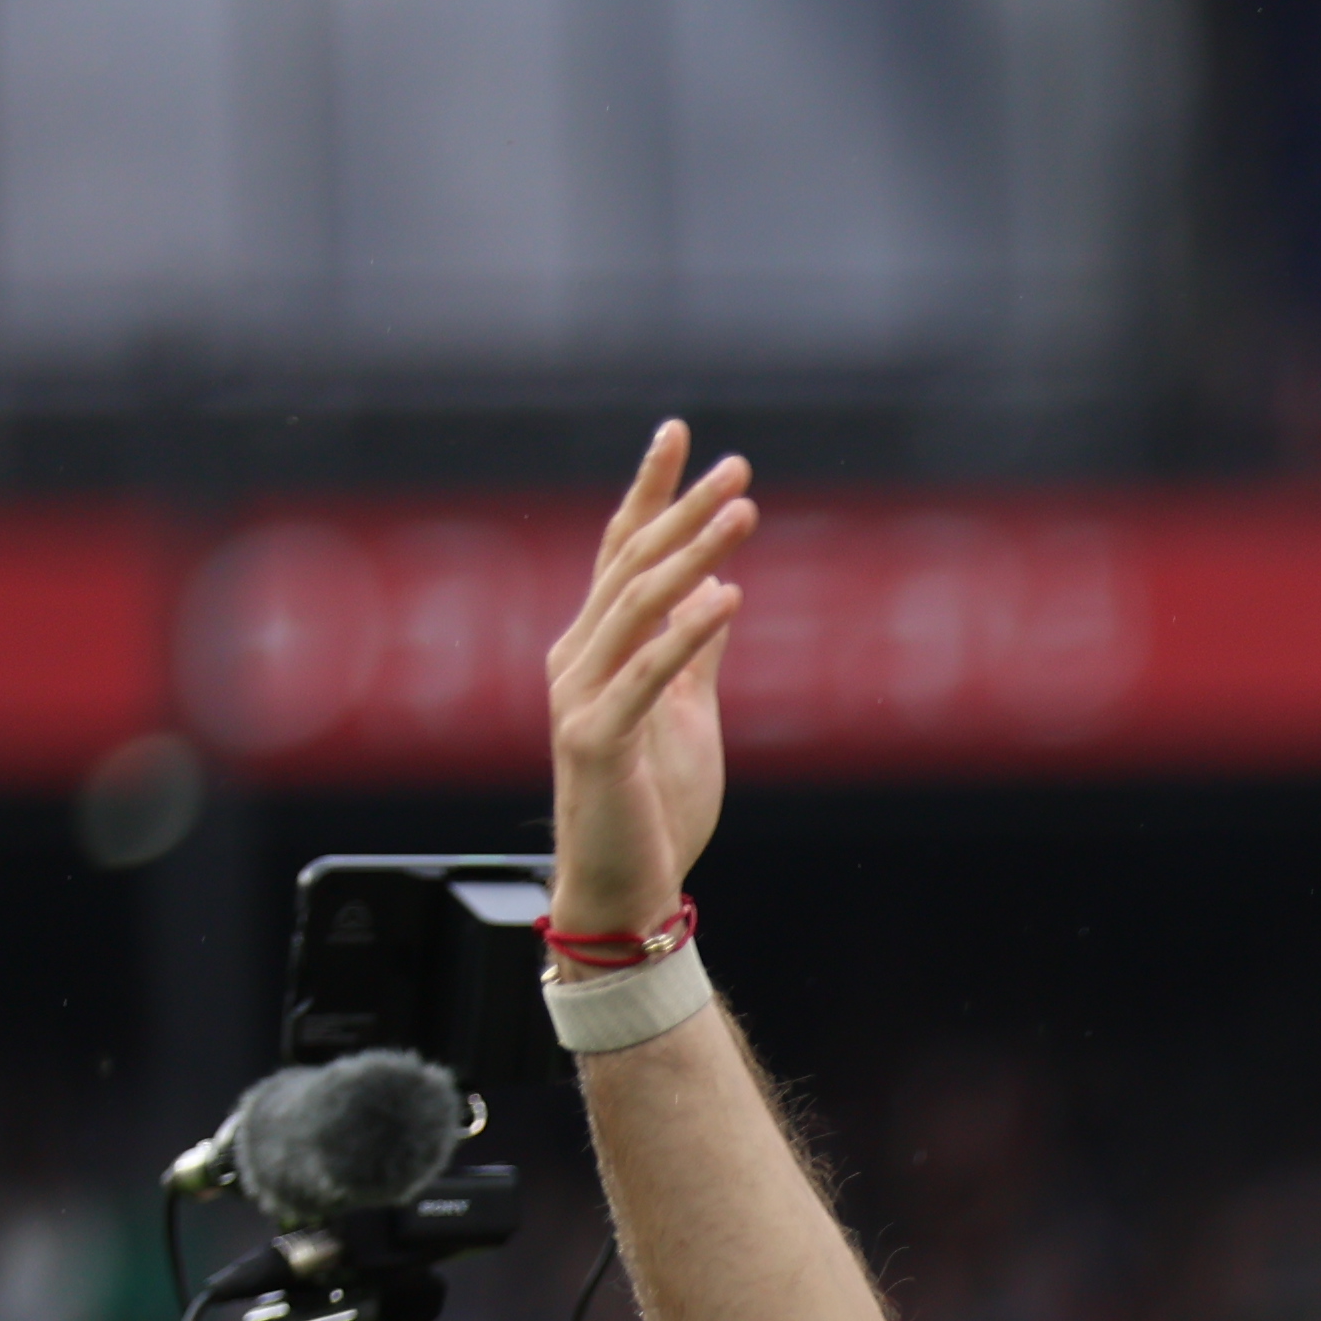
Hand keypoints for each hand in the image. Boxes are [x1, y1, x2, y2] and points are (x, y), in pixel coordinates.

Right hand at [548, 422, 756, 943]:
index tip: (680, 433)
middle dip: (683, 510)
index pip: (620, 549)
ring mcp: (579, 698)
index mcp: (596, 647)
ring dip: (693, 554)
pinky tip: (728, 597)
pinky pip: (644, 676)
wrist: (626, 888)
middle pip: (629, 563)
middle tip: (737, 468)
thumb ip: (695, 652)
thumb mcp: (687, 713)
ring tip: (743, 513)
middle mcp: (576, 659)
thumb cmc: (653, 806)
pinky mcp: (596, 742)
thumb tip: (719, 587)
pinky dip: (684, 633)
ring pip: (635, 605)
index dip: (650, 490)